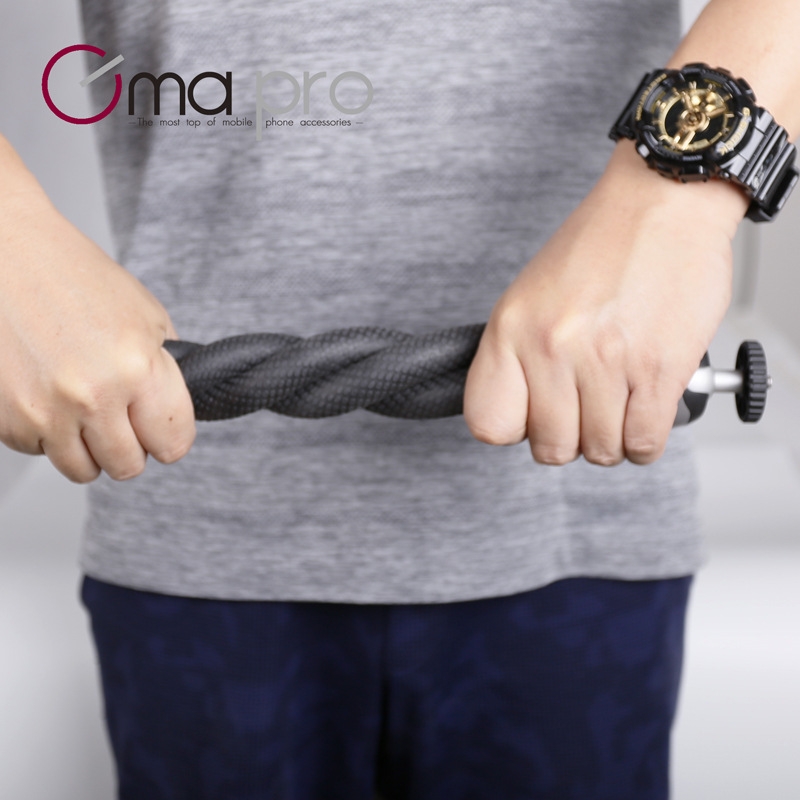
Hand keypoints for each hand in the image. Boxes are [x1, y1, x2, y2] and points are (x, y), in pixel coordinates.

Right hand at [0, 158, 195, 482]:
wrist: (5, 255)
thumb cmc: (76, 278)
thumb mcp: (147, 317)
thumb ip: (167, 373)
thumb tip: (175, 415)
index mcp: (137, 368)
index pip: (173, 444)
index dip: (171, 437)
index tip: (161, 427)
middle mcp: (92, 396)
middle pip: (128, 467)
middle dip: (130, 446)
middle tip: (120, 415)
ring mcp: (45, 412)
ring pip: (82, 469)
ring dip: (88, 446)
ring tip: (83, 404)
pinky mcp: (7, 421)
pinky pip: (40, 452)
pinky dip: (47, 432)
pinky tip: (47, 392)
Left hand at [463, 143, 747, 466]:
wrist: (663, 201)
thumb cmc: (600, 245)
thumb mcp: (530, 295)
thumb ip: (517, 355)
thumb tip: (521, 415)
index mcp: (511, 328)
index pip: (488, 423)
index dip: (515, 428)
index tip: (533, 416)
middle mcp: (551, 346)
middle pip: (551, 448)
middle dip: (572, 437)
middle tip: (587, 409)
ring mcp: (605, 361)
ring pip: (601, 450)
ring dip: (613, 438)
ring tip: (620, 402)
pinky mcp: (658, 370)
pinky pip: (644, 444)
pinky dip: (645, 439)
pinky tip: (645, 410)